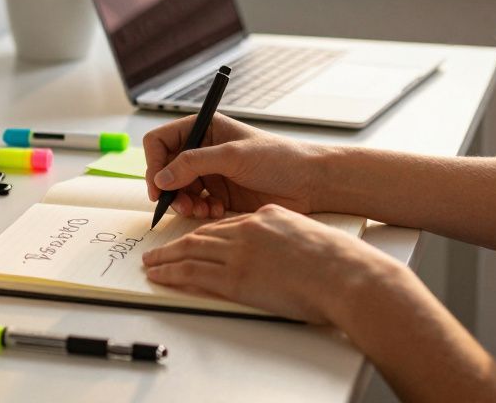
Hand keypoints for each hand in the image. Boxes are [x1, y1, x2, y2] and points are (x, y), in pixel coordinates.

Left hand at [141, 204, 396, 324]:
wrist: (345, 275)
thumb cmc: (337, 262)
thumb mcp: (304, 233)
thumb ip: (282, 234)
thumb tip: (272, 249)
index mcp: (265, 217)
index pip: (225, 224)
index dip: (203, 232)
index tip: (191, 239)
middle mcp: (248, 230)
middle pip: (202, 234)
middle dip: (176, 242)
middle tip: (157, 248)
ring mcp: (240, 254)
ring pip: (191, 251)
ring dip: (167, 257)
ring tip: (150, 263)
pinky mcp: (236, 278)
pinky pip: (194, 274)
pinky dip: (172, 273)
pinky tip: (160, 275)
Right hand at [144, 113, 325, 218]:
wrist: (309, 182)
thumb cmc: (278, 158)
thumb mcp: (233, 156)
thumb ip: (194, 164)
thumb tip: (161, 178)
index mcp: (203, 128)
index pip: (160, 141)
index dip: (154, 163)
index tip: (159, 186)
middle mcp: (203, 149)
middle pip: (165, 169)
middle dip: (169, 189)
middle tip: (180, 205)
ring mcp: (210, 173)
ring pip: (178, 190)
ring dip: (184, 203)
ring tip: (200, 211)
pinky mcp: (220, 194)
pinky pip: (196, 204)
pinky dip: (200, 211)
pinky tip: (216, 212)